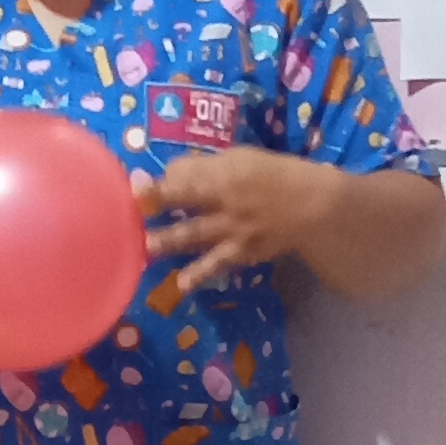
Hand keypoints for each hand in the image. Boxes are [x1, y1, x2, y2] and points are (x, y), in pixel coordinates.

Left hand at [145, 146, 327, 285]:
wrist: (312, 207)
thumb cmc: (273, 176)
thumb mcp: (242, 160)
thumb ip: (207, 168)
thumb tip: (170, 175)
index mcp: (227, 172)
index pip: (188, 174)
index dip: (162, 180)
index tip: (135, 186)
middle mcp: (227, 199)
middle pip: (187, 199)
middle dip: (159, 204)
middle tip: (133, 211)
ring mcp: (233, 229)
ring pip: (195, 234)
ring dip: (170, 241)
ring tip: (147, 247)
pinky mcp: (242, 252)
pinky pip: (217, 264)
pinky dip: (200, 274)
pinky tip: (183, 285)